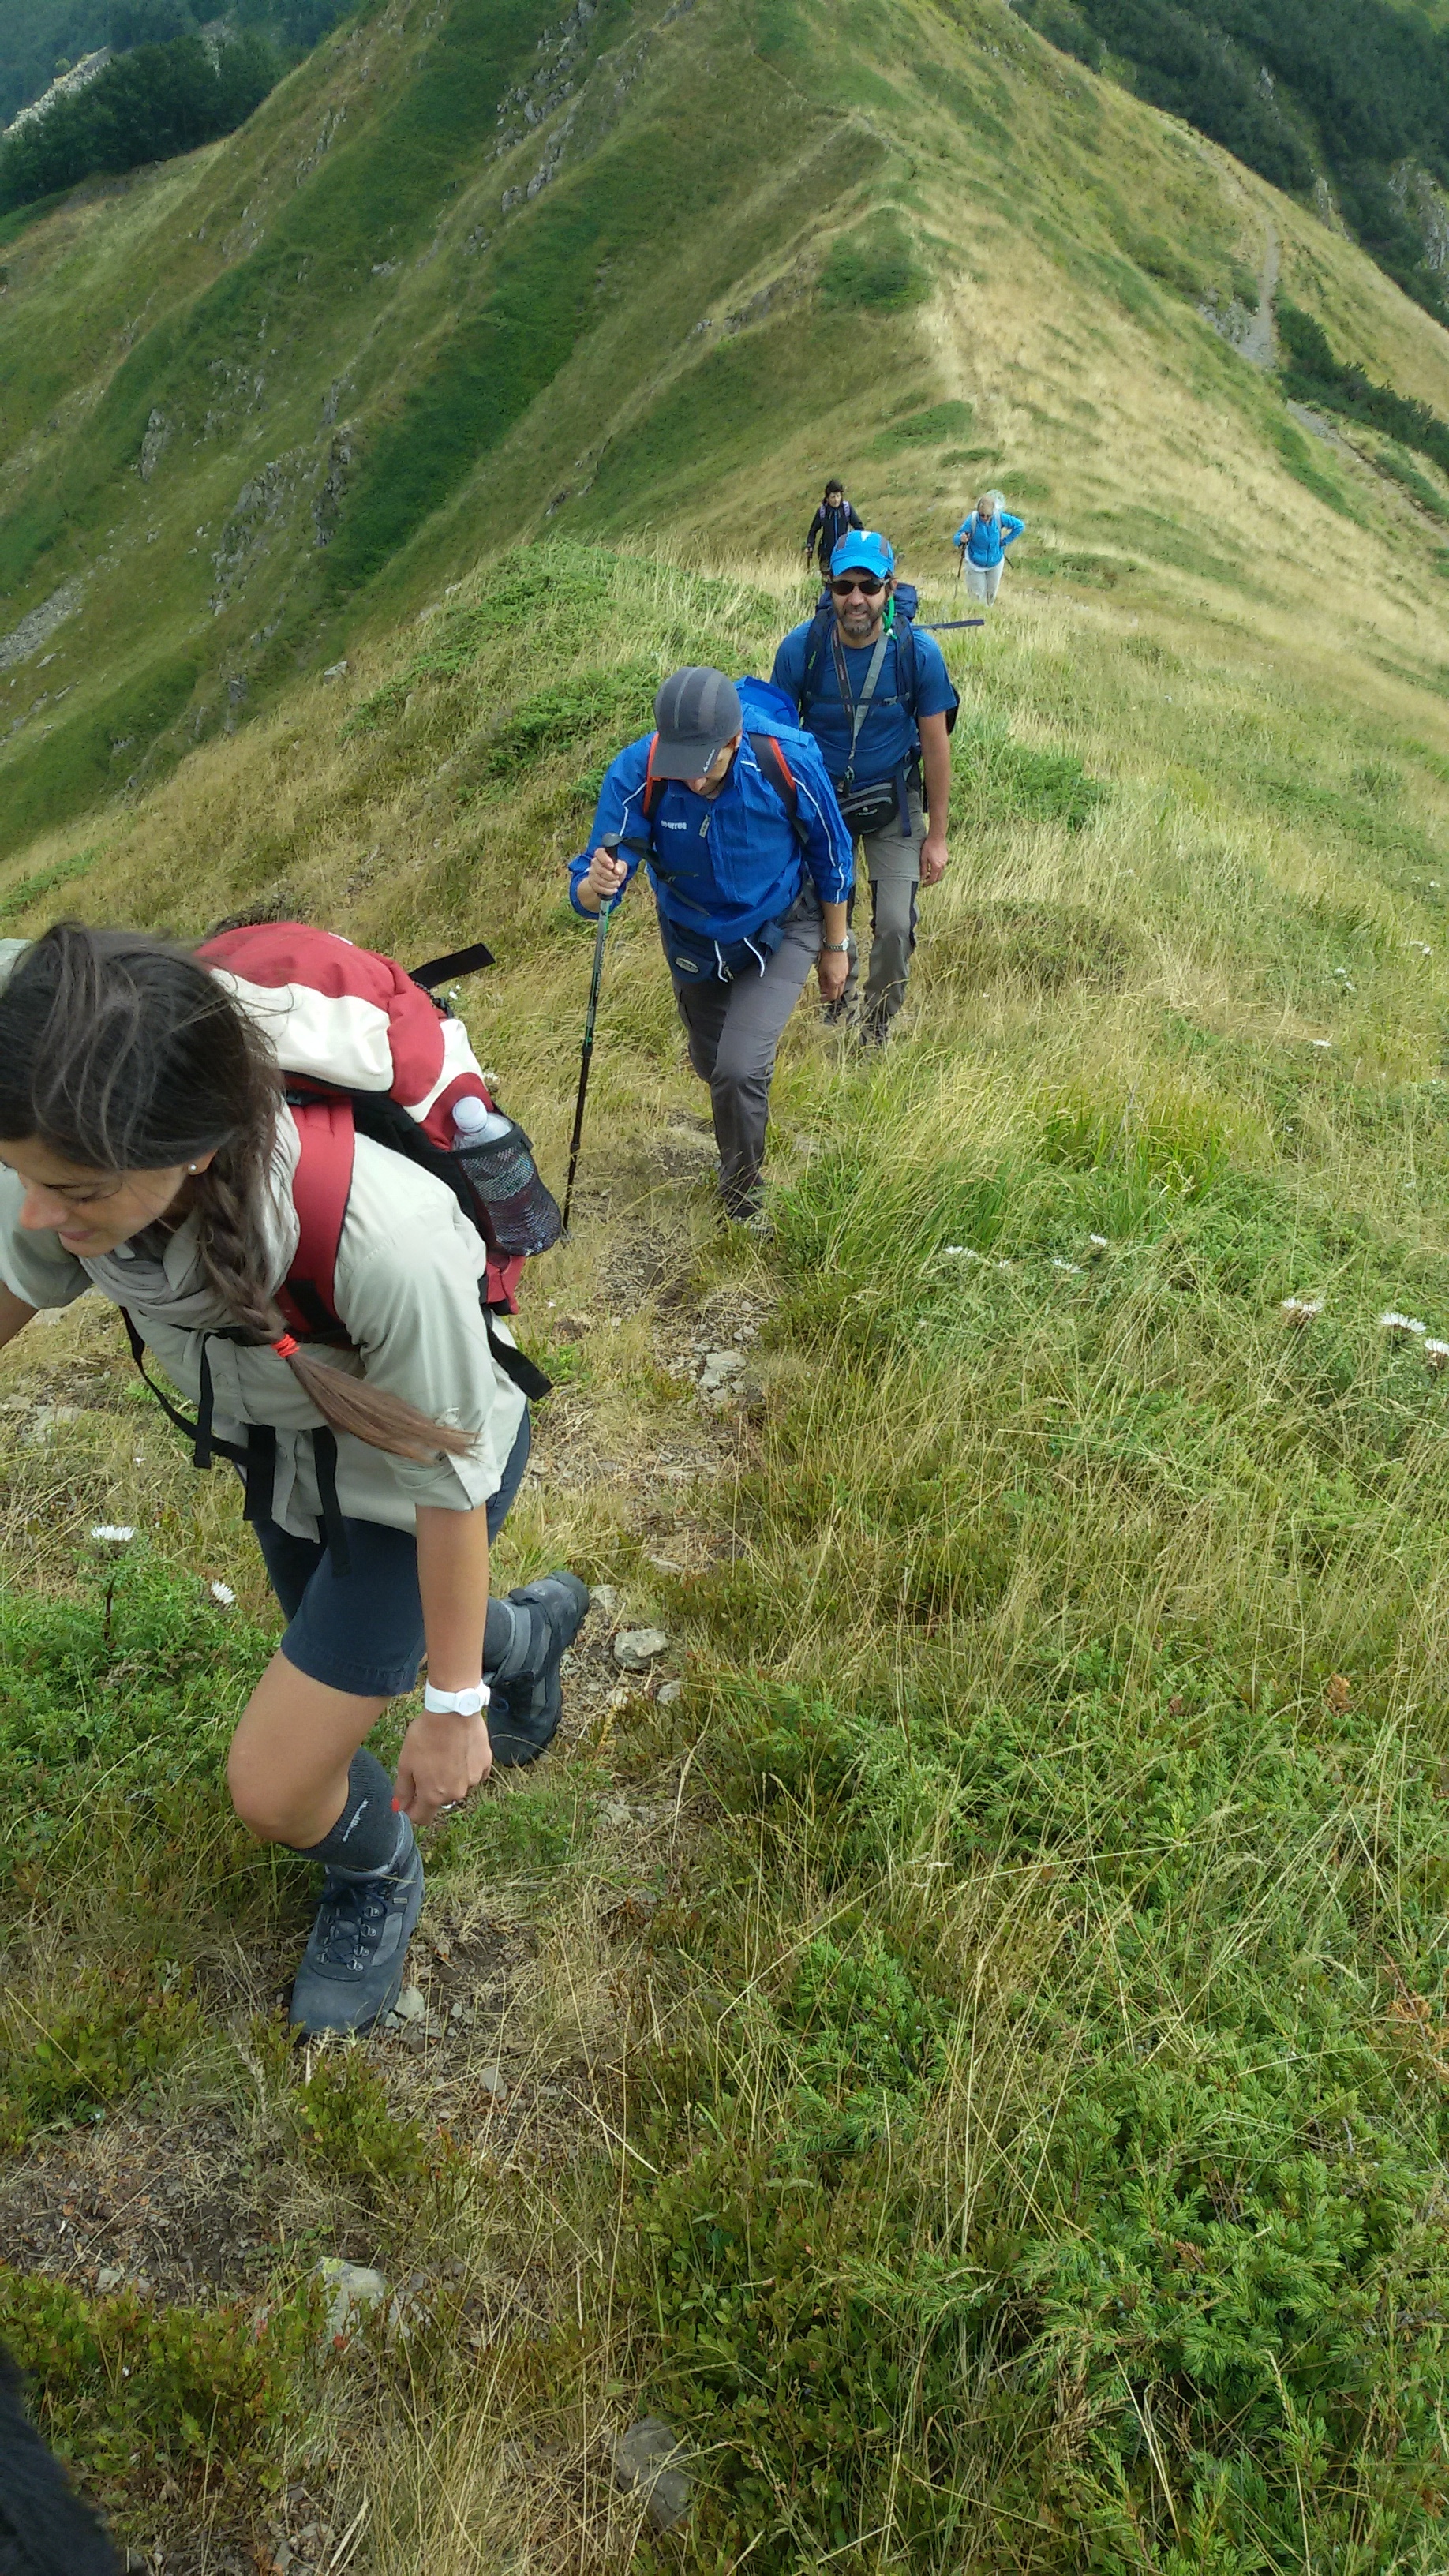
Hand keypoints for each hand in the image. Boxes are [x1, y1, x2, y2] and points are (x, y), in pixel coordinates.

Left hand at [393, 1708, 491, 1827]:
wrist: (453, 1711)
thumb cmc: (426, 1736)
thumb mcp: (405, 1763)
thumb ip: (403, 1790)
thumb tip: (399, 1807)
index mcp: (433, 1796)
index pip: (422, 1818)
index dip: (412, 1810)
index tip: (409, 1797)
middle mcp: (456, 1794)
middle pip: (440, 1801)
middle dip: (432, 1790)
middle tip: (426, 1765)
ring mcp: (474, 1780)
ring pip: (458, 1787)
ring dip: (450, 1778)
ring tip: (444, 1754)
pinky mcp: (486, 1765)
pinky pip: (474, 1774)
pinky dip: (466, 1768)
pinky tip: (460, 1751)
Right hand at [583, 847, 627, 908]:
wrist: (611, 881)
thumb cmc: (617, 870)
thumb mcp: (622, 866)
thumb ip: (621, 866)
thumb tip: (617, 870)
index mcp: (602, 854)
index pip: (599, 853)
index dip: (605, 860)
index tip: (612, 866)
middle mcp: (594, 862)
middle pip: (600, 869)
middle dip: (611, 876)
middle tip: (617, 877)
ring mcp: (592, 872)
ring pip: (599, 880)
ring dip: (611, 884)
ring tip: (617, 884)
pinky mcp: (591, 882)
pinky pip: (598, 887)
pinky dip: (608, 890)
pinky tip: (613, 889)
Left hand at [817, 946, 848, 1001]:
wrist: (836, 946)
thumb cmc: (827, 957)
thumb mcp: (821, 971)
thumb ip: (823, 983)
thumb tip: (823, 991)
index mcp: (835, 982)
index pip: (832, 996)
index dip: (826, 999)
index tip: (821, 998)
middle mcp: (842, 980)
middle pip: (838, 993)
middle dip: (832, 996)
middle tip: (825, 994)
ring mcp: (845, 975)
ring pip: (841, 987)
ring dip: (835, 989)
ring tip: (828, 985)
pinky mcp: (846, 970)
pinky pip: (843, 980)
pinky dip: (838, 983)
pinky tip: (833, 978)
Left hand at [918, 833, 947, 887]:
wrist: (937, 837)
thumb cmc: (929, 846)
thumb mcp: (923, 858)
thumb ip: (923, 869)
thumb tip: (922, 877)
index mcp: (936, 867)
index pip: (932, 879)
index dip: (927, 883)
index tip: (923, 885)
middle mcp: (942, 865)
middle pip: (938, 877)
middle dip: (932, 880)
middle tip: (926, 881)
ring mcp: (945, 861)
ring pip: (940, 872)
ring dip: (935, 874)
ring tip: (928, 873)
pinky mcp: (946, 857)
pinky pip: (942, 866)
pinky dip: (937, 869)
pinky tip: (933, 865)